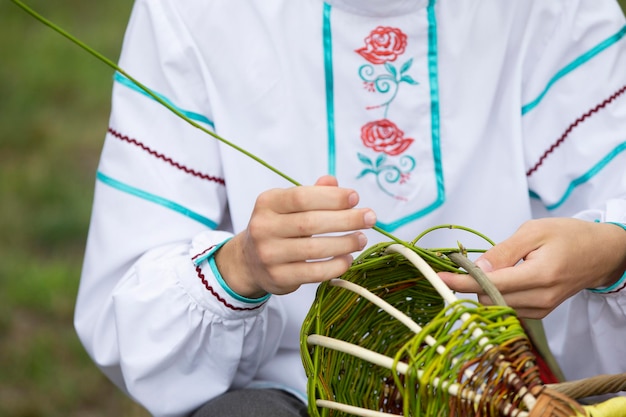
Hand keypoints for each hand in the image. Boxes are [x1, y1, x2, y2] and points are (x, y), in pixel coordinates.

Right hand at [215, 176, 376, 297]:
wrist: (250, 261)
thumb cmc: (278, 227)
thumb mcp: (289, 205)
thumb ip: (312, 193)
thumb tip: (334, 182)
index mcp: (267, 203)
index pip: (301, 197)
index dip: (331, 198)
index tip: (355, 198)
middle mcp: (263, 228)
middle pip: (310, 223)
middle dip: (346, 220)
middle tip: (370, 218)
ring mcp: (269, 255)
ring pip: (314, 249)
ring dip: (344, 243)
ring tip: (361, 239)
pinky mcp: (278, 277)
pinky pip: (313, 272)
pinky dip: (335, 266)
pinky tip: (348, 259)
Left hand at [439, 218, 625, 318]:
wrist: (602, 253)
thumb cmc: (569, 236)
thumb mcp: (534, 231)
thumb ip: (504, 251)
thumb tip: (477, 268)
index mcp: (540, 275)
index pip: (490, 285)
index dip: (461, 281)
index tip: (440, 277)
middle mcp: (541, 298)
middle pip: (488, 300)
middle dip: (471, 283)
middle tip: (465, 263)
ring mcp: (542, 309)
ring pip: (496, 306)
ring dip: (484, 289)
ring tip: (493, 267)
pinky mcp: (541, 312)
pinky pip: (508, 307)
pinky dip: (497, 294)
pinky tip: (504, 277)